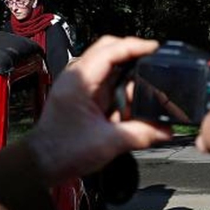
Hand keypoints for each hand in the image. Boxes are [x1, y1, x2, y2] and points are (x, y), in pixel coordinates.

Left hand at [27, 36, 171, 184]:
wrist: (43, 163)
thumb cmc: (63, 150)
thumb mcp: (109, 142)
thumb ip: (142, 134)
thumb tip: (166, 130)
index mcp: (80, 81)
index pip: (110, 50)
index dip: (135, 46)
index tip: (156, 48)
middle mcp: (79, 77)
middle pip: (111, 51)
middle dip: (135, 57)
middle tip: (156, 65)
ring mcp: (82, 85)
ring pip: (113, 68)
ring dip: (131, 79)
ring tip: (142, 98)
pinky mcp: (86, 96)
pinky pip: (111, 84)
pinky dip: (125, 91)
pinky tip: (132, 107)